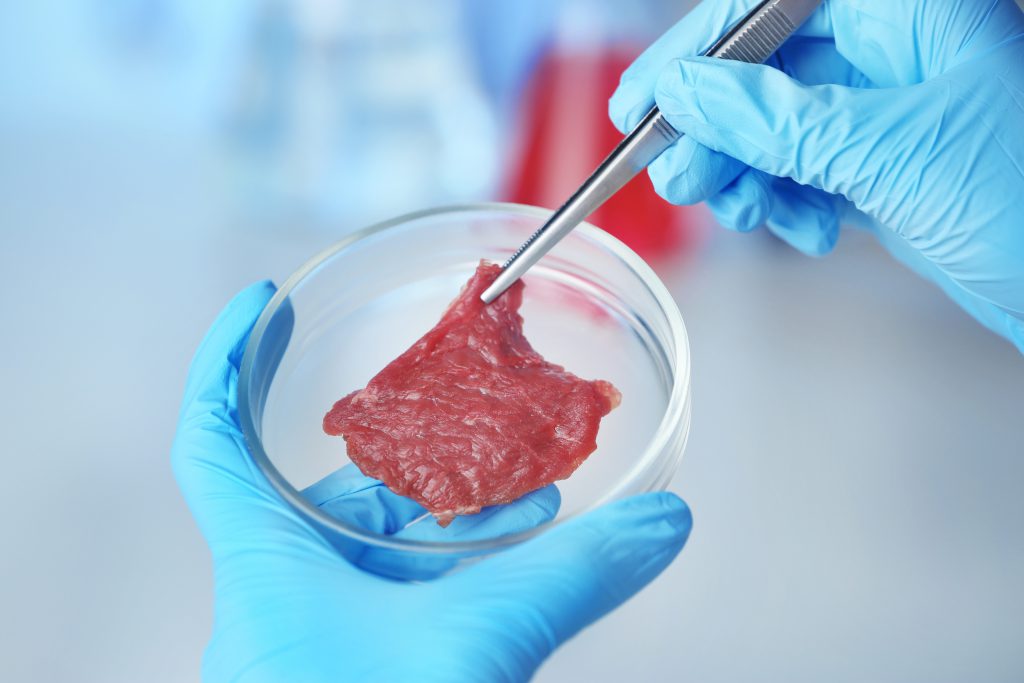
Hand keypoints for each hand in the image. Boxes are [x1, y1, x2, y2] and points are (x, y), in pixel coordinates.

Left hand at [172, 282, 691, 682]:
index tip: (262, 305)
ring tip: (536, 500)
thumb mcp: (472, 646)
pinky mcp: (369, 676)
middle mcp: (287, 600)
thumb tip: (662, 520)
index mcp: (267, 568)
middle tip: (486, 423)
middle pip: (335, 496)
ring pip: (386, 558)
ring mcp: (326, 645)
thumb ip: (572, 579)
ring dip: (457, 524)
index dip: (224, 362)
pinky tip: (523, 571)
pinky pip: (412, 608)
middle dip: (415, 455)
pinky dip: (465, 581)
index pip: (212, 441)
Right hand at [610, 0, 1023, 351]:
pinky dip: (787, 203)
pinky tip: (805, 229)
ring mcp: (886, 113)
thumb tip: (688, 91)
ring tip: (745, 212)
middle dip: (718, 128)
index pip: (772, 7)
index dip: (700, 48)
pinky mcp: (881, 169)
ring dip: (746, 175)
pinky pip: (803, 173)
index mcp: (912, 13)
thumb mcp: (886, 151)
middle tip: (681, 172)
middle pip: (766, 72)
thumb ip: (775, 119)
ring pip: (776, 128)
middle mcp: (896, 52)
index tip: (647, 95)